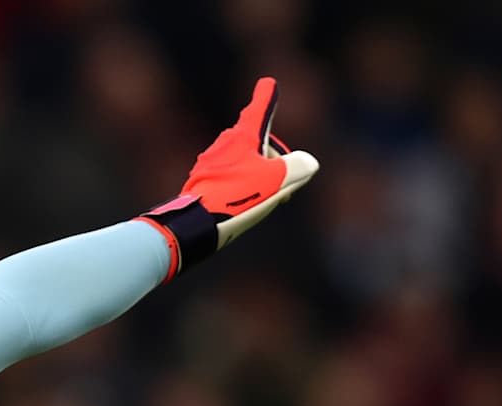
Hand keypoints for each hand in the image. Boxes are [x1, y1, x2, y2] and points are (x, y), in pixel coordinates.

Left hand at [138, 77, 319, 277]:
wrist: (195, 226)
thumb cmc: (237, 198)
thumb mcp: (278, 181)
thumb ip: (299, 167)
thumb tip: (306, 163)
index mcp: (243, 136)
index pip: (260, 109)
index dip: (267, 96)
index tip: (267, 84)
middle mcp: (224, 144)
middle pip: (258, 143)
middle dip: (273, 161)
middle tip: (282, 188)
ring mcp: (210, 163)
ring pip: (245, 164)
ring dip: (259, 178)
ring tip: (261, 201)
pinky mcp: (202, 182)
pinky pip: (231, 179)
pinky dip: (242, 189)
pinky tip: (241, 208)